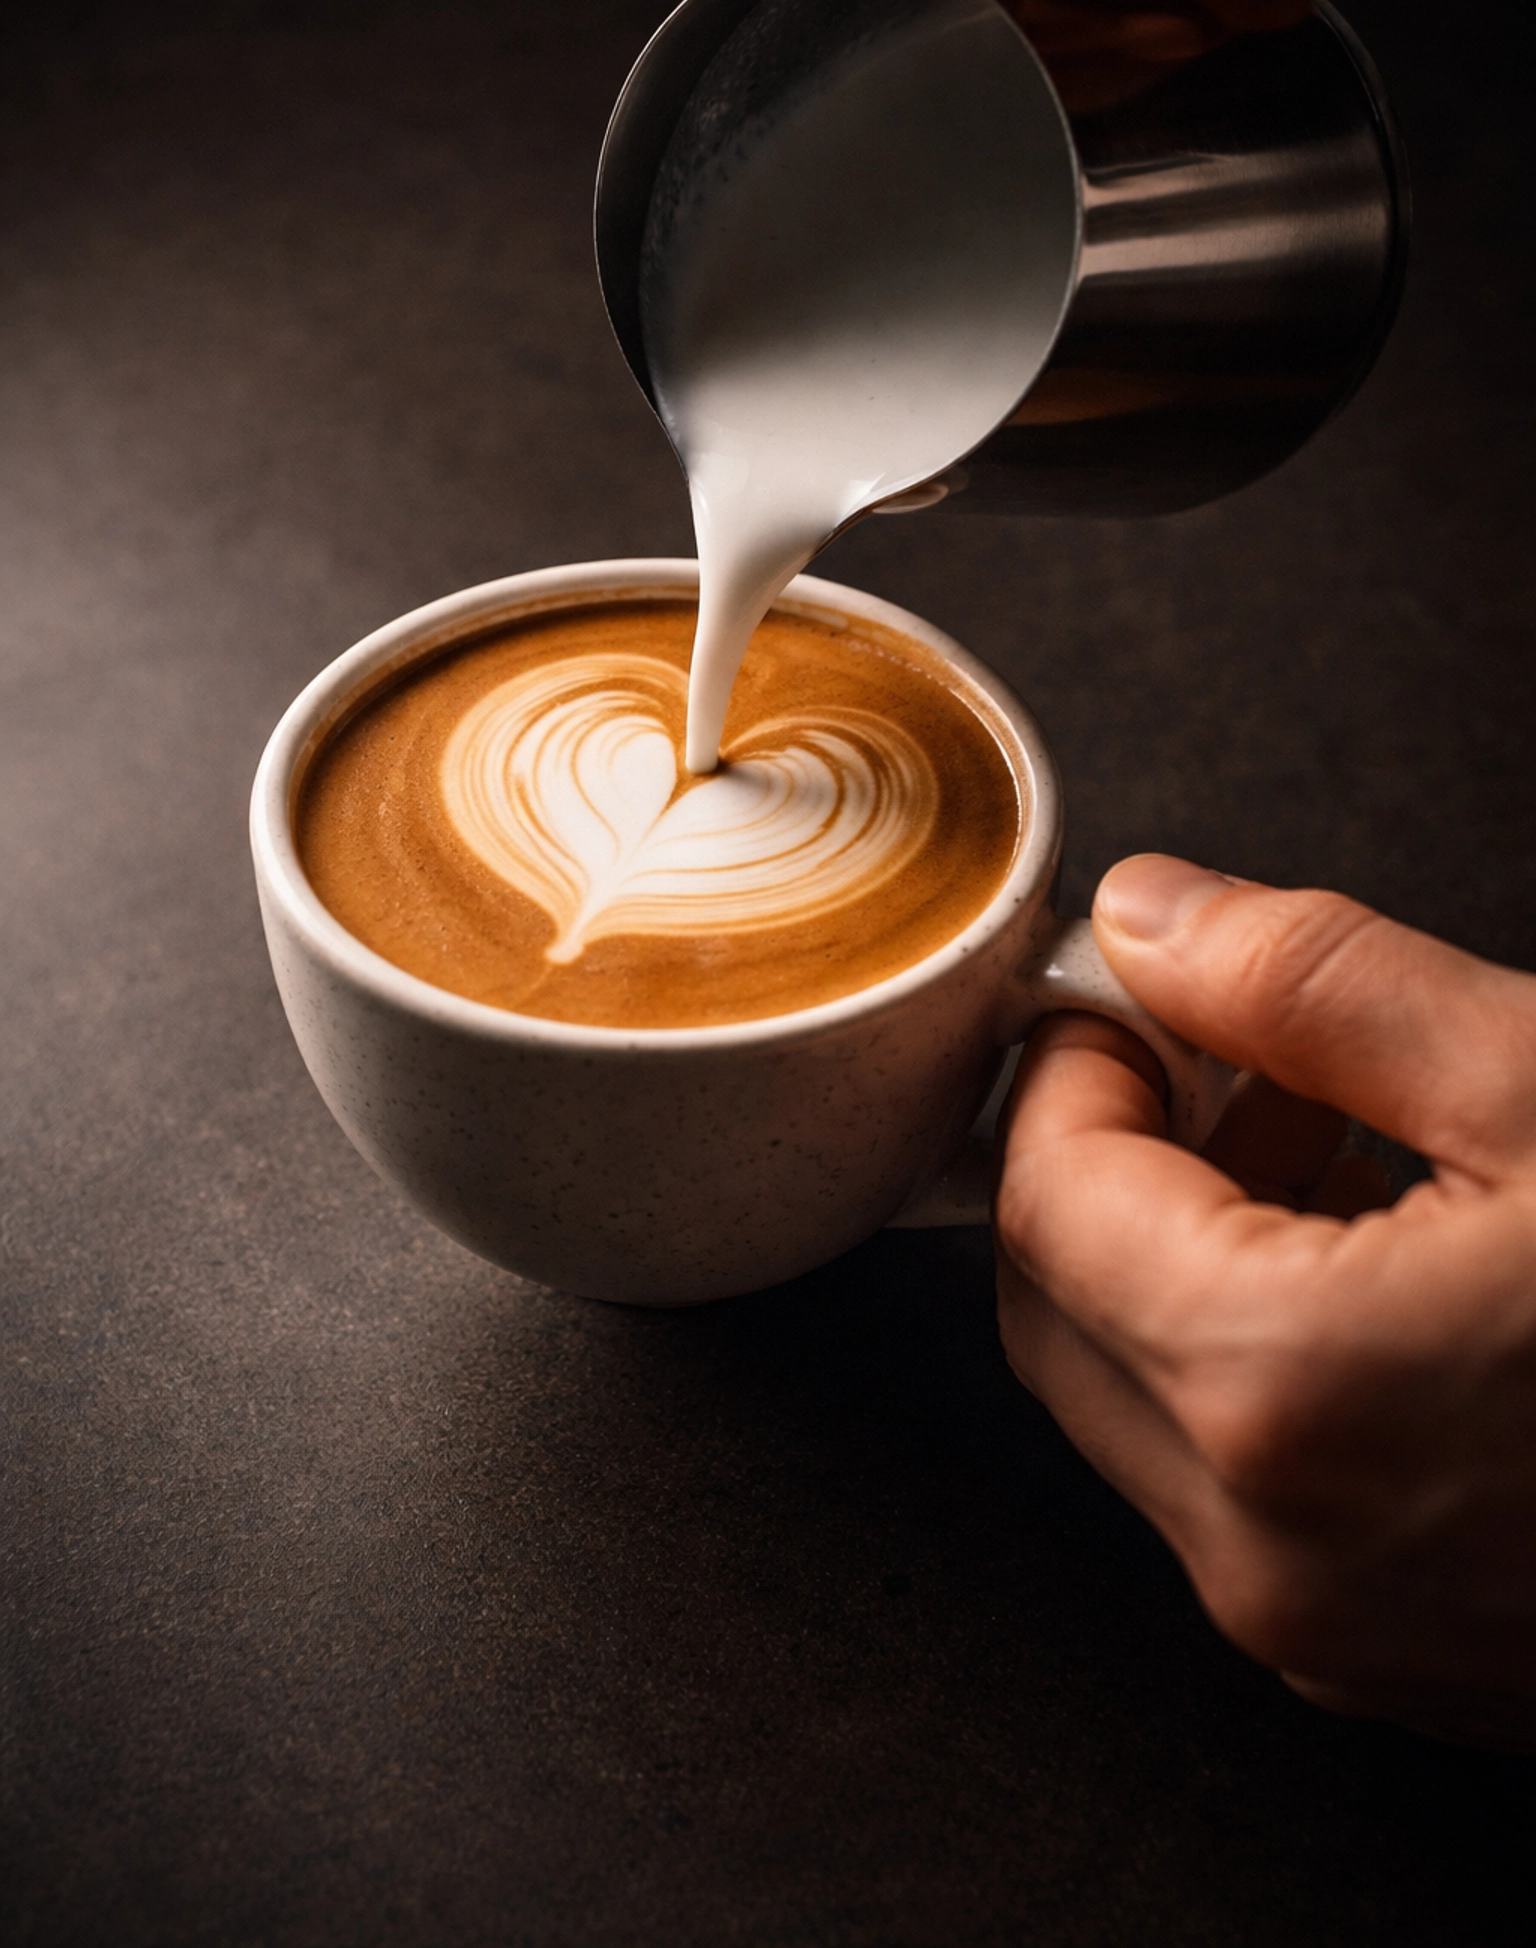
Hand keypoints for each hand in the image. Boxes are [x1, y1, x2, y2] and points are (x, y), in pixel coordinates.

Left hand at [994, 854, 1535, 1748]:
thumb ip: (1314, 985)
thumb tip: (1157, 919)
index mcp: (1282, 1389)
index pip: (1048, 1198)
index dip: (1071, 1067)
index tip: (1127, 994)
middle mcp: (1269, 1547)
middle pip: (1062, 1307)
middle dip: (1116, 1157)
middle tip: (1228, 1053)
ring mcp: (1325, 1629)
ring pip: (1139, 1401)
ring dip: (1184, 1250)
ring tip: (1331, 1134)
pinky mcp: (1390, 1658)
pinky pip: (1240, 1487)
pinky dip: (1256, 1357)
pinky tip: (1385, 1260)